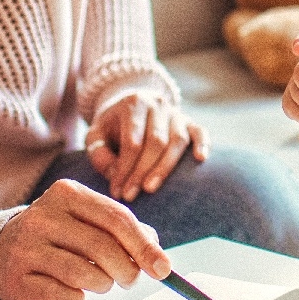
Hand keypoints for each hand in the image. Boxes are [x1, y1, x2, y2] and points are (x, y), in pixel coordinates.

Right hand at [0, 179, 169, 299]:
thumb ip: (121, 228)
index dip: (144, 246)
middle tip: (130, 279)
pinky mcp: (19, 279)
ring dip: (103, 284)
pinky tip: (73, 291)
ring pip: (84, 274)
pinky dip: (78, 298)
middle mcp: (44, 216)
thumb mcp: (84, 218)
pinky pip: (64, 297)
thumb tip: (155, 249)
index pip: (117, 218)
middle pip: (103, 247)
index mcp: (67, 194)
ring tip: (100, 282)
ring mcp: (28, 248)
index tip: (163, 268)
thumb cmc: (55, 234)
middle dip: (127, 269)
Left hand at [86, 93, 207, 201]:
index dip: (125, 169)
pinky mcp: (189, 121)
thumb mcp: (96, 136)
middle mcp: (157, 104)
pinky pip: (199, 131)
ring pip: (177, 140)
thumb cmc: (112, 127)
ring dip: (165, 167)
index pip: (132, 141)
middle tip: (131, 195)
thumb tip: (116, 174)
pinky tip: (200, 159)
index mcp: (133, 104)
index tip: (117, 191)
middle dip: (142, 171)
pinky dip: (202, 144)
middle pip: (155, 142)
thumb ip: (99, 154)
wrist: (131, 107)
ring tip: (151, 188)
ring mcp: (176, 112)